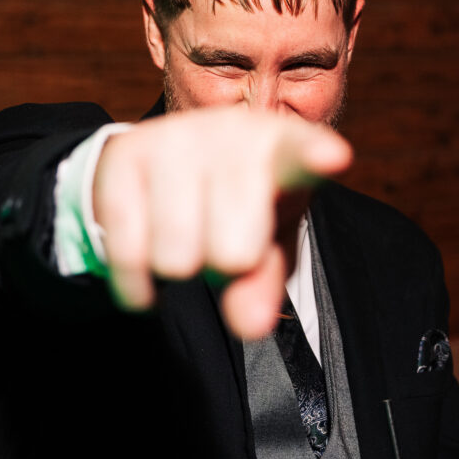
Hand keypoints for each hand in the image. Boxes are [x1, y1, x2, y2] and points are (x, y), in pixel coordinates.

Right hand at [92, 104, 351, 336]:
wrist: (169, 161)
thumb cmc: (240, 205)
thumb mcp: (267, 243)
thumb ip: (266, 283)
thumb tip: (250, 326)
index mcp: (283, 148)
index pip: (302, 155)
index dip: (316, 156)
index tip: (334, 158)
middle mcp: (231, 132)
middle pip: (233, 254)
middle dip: (225, 265)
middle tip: (222, 235)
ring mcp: (175, 138)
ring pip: (176, 259)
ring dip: (180, 267)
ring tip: (187, 233)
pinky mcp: (124, 153)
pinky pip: (128, 252)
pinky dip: (137, 281)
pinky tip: (148, 260)